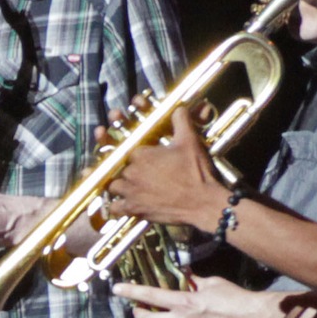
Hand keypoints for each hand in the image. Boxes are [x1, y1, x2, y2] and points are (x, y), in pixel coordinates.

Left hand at [109, 102, 228, 231]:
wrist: (203, 202)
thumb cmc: (197, 172)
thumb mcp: (190, 141)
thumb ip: (180, 121)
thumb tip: (178, 108)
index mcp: (140, 153)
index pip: (125, 148)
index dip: (133, 150)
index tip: (142, 155)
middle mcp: (131, 172)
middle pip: (117, 167)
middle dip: (126, 168)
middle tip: (141, 172)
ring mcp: (130, 192)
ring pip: (112, 185)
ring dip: (119, 185)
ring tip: (130, 185)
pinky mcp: (134, 209)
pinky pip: (114, 208)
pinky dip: (116, 206)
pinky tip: (124, 203)